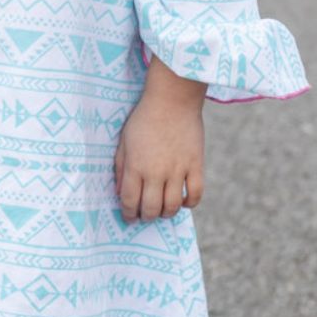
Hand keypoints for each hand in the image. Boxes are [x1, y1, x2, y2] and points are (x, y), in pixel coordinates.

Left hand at [114, 64, 205, 222]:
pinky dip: (190, 203)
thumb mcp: (124, 140)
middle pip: (151, 208)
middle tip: (146, 214)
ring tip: (163, 210)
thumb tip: (120, 192)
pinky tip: (184, 201)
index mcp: (135, 166)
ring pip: (173, 206)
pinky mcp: (196, 164)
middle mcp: (155, 171)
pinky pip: (196, 194)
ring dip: (166, 213)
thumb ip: (120, 167)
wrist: (172, 98)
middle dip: (146, 216)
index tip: (129, 217)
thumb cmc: (144, 118)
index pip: (130, 201)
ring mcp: (177, 169)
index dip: (128, 214)